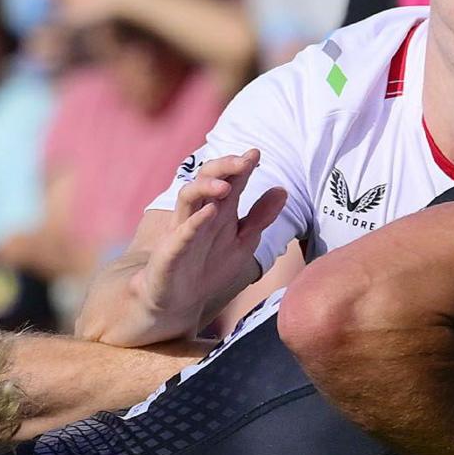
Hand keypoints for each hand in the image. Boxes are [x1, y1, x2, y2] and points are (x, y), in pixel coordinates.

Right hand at [143, 148, 286, 331]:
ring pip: (187, 197)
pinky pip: (181, 232)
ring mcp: (181, 229)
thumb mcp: (242, 242)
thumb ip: (260, 217)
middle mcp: (198, 213)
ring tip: (226, 187)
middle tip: (244, 162)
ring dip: (206, 188)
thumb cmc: (209, 267)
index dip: (241, 166)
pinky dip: (194, 221)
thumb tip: (282, 190)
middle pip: (205, 178)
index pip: (229, 180)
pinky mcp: (170, 251)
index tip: (255, 153)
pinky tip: (209, 213)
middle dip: (223, 167)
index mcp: (217, 210)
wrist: (180, 301)